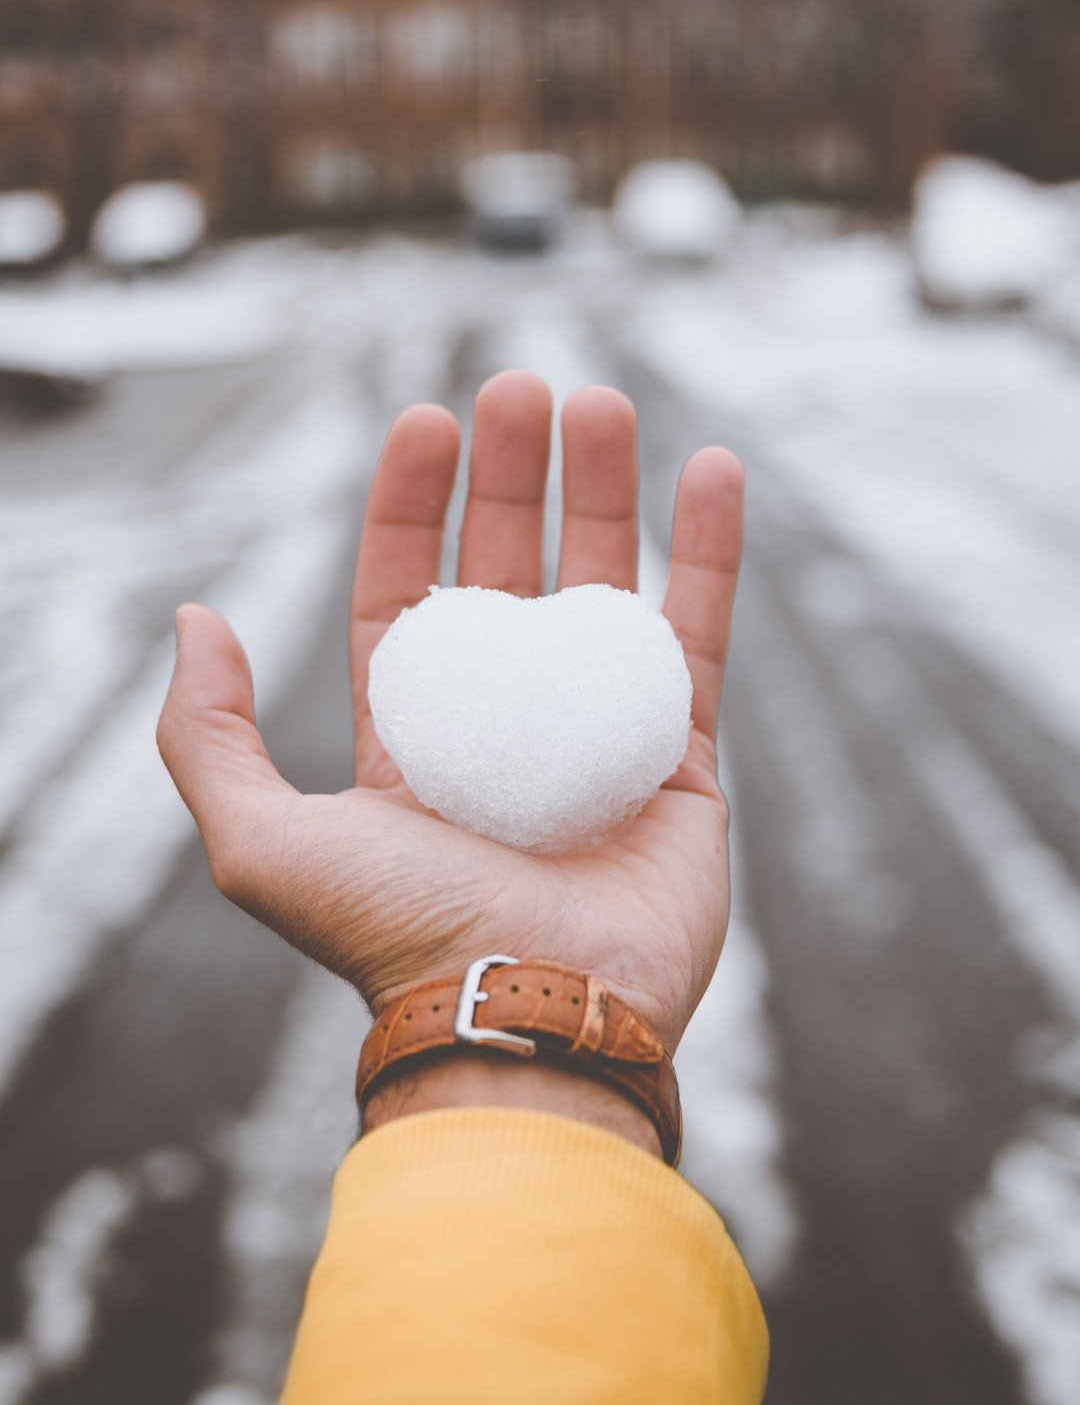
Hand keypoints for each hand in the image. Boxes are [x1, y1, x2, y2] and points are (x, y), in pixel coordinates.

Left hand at [158, 373, 742, 1082]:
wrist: (528, 1017)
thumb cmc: (393, 936)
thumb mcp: (257, 842)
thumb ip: (209, 735)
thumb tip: (196, 618)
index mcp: (409, 744)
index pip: (408, 597)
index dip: (411, 508)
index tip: (425, 422)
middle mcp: (503, 733)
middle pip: (509, 572)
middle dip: (512, 477)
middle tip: (521, 387)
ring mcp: (597, 742)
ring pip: (605, 587)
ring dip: (604, 489)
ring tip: (598, 400)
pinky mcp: (682, 763)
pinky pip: (702, 636)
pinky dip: (711, 551)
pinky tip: (712, 464)